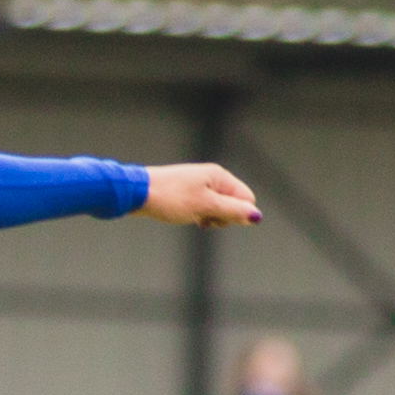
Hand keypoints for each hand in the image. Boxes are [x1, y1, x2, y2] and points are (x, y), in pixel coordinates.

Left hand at [139, 162, 260, 226]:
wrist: (137, 193)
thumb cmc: (171, 197)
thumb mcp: (205, 206)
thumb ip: (232, 211)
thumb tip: (256, 216)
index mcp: (219, 176)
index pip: (247, 198)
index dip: (237, 214)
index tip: (217, 217)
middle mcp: (212, 178)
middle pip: (234, 204)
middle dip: (223, 217)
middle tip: (203, 218)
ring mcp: (199, 186)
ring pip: (218, 209)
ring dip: (210, 218)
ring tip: (194, 218)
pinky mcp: (188, 194)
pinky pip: (204, 209)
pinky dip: (200, 216)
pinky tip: (189, 218)